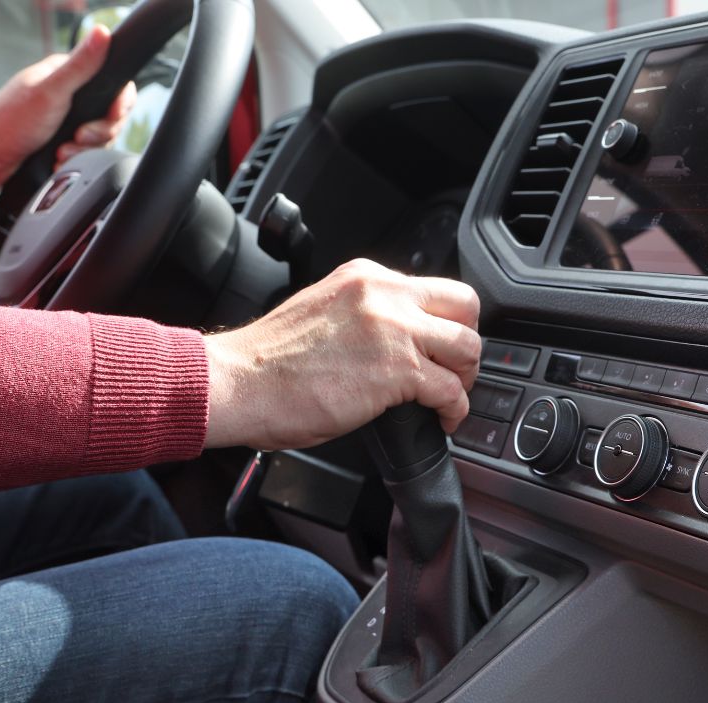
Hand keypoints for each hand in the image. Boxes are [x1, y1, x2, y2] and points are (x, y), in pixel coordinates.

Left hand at [0, 25, 136, 189]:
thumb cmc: (9, 120)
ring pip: (99, 139)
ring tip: (61, 150)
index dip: (119, 104)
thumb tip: (102, 31)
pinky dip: (74, 160)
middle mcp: (70, 95)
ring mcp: (67, 120)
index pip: (115, 85)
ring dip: (82, 150)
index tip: (111, 115)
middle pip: (111, 117)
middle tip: (78, 136)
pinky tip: (57, 159)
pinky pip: (85, 154)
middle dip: (97, 133)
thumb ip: (81, 64)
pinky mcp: (62, 141)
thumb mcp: (51, 90)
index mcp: (68, 74)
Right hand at [204, 259, 481, 449]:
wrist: (239, 381)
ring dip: (466, 379)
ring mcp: (394, 329)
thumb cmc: (269, 361)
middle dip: (467, 344)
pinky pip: (451, 390)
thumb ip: (364, 315)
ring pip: (467, 347)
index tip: (444, 346)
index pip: (435, 288)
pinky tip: (443, 420)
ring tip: (451, 398)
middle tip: (456, 371)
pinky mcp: (397, 370)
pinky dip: (456, 410)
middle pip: (465, 307)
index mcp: (366, 277)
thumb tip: (393, 339)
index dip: (448, 322)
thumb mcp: (324, 312)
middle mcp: (385, 294)